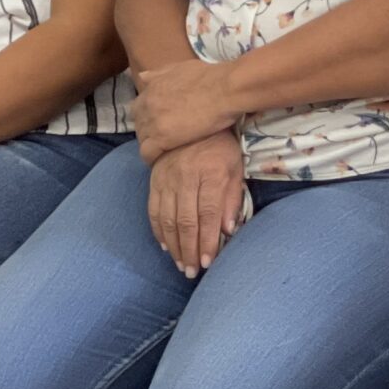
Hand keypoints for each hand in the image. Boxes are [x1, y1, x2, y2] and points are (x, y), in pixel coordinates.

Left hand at [130, 56, 239, 159]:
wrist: (224, 90)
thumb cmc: (209, 77)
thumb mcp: (180, 68)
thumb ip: (159, 74)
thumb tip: (142, 76)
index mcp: (151, 89)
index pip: (138, 109)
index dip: (148, 118)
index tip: (159, 125)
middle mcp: (147, 104)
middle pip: (139, 125)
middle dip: (148, 132)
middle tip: (163, 139)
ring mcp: (153, 122)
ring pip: (142, 140)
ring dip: (151, 145)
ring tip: (165, 150)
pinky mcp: (161, 138)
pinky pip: (147, 153)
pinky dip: (152, 158)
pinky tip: (162, 160)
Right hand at [146, 129, 247, 277]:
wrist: (190, 117)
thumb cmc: (219, 146)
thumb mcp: (235, 166)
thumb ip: (231, 198)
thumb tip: (228, 229)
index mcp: (210, 173)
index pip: (208, 214)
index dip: (208, 241)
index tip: (208, 262)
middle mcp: (186, 177)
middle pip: (186, 220)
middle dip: (189, 250)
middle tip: (192, 272)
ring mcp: (167, 178)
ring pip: (168, 218)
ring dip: (174, 245)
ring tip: (180, 264)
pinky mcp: (154, 179)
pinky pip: (153, 209)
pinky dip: (158, 230)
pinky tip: (165, 245)